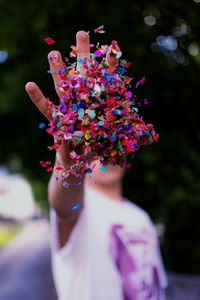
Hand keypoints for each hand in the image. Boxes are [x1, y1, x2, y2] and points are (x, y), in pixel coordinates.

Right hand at [25, 30, 118, 168]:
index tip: (114, 50)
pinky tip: (30, 85)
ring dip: (58, 72)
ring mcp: (69, 112)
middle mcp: (84, 106)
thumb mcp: (114, 149)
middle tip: (81, 33)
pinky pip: (46, 110)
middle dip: (83, 57)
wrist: (82, 168)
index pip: (106, 84)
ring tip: (53, 53)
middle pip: (83, 78)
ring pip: (63, 89)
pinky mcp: (56, 124)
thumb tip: (146, 137)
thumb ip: (125, 142)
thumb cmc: (99, 156)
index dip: (110, 68)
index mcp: (99, 109)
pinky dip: (38, 99)